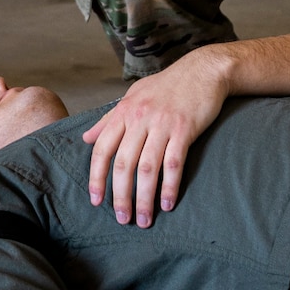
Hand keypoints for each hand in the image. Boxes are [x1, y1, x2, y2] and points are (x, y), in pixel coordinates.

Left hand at [81, 50, 229, 225]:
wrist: (203, 70)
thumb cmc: (167, 85)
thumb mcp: (133, 95)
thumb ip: (109, 119)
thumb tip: (86, 138)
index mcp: (125, 111)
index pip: (103, 149)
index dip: (97, 177)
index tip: (95, 200)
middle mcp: (140, 117)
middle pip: (124, 164)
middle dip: (121, 196)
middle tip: (122, 219)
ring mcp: (163, 123)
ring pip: (148, 168)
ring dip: (144, 198)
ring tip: (144, 220)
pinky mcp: (184, 129)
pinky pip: (174, 163)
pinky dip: (169, 186)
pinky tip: (168, 203)